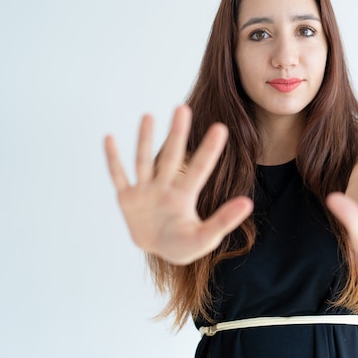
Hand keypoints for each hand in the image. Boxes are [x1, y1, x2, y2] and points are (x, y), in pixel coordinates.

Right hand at [104, 105, 253, 264]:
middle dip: (176, 134)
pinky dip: (113, 159)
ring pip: (144, 161)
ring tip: (148, 115)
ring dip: (145, 139)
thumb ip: (224, 220)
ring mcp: (146, 191)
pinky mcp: (127, 198)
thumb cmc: (184, 245)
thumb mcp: (206, 237)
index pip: (200, 168)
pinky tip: (110, 138)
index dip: (209, 149)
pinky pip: (118, 176)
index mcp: (185, 195)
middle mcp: (166, 187)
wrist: (160, 250)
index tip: (220, 127)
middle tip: (182, 107)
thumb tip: (248, 203)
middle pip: (171, 157)